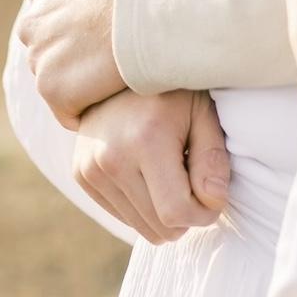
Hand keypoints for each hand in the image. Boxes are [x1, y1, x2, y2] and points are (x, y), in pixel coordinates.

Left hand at [17, 0, 130, 128]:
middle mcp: (32, 26)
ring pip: (59, 83)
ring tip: (118, 81)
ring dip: (85, 86)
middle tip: (114, 60)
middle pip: (51, 53)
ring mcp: (40, 58)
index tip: (105, 35)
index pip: (50, 21)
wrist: (150, 6)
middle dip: (76, 60)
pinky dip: (91, 109)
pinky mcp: (52, 88)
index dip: (80, 31)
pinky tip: (115, 99)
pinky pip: (69, 111)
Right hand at [74, 89, 230, 244]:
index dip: (203, 214)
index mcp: (146, 140)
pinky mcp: (81, 175)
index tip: (216, 199)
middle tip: (199, 184)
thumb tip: (214, 203)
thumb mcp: (203, 113)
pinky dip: (144, 205)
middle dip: (186, 215)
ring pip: (139, 225)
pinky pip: (122, 215)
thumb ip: (212, 157)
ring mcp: (89, 169)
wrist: (120, 71)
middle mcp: (110, 159)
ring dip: (164, 211)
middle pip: (157, 225)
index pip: (175, 211)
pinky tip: (153, 174)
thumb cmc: (175, 90)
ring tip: (175, 173)